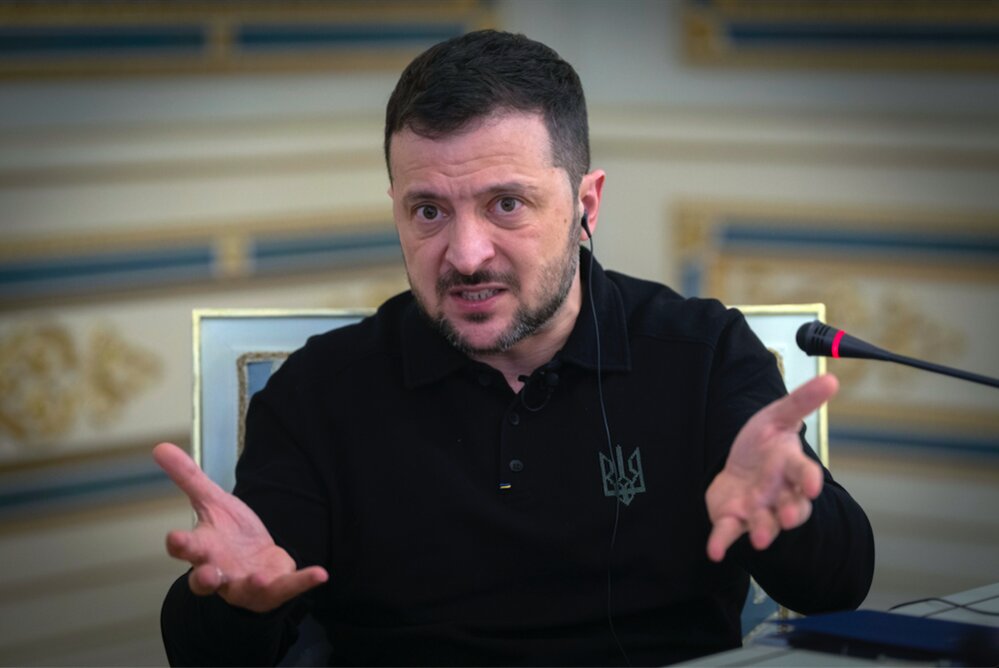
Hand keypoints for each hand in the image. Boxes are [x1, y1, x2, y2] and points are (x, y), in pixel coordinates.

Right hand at [153, 442, 327, 611]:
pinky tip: (320, 574)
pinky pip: (288, 587)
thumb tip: (159, 447)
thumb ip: (188, 478)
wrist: (258, 561)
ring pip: (244, 590)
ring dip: (252, 584)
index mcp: (203, 549)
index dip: (179, 545)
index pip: (185, 549)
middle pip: (205, 579)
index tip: (174, 538)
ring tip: (259, 578)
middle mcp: (220, 572)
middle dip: (205, 578)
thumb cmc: (228, 534)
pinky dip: (303, 582)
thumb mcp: (212, 501)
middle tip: (208, 574)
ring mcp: (247, 584)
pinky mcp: (274, 589)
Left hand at [705, 374, 838, 561]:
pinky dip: (721, 543)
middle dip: (792, 512)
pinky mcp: (734, 520)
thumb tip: (830, 378)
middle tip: (789, 516)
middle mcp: (778, 494)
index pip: (804, 474)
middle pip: (792, 507)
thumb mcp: (778, 416)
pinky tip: (715, 552)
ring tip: (759, 539)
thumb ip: (801, 401)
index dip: (809, 479)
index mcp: (790, 467)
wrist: (739, 469)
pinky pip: (728, 533)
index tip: (810, 485)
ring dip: (763, 532)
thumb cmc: (762, 445)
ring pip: (766, 525)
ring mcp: (758, 510)